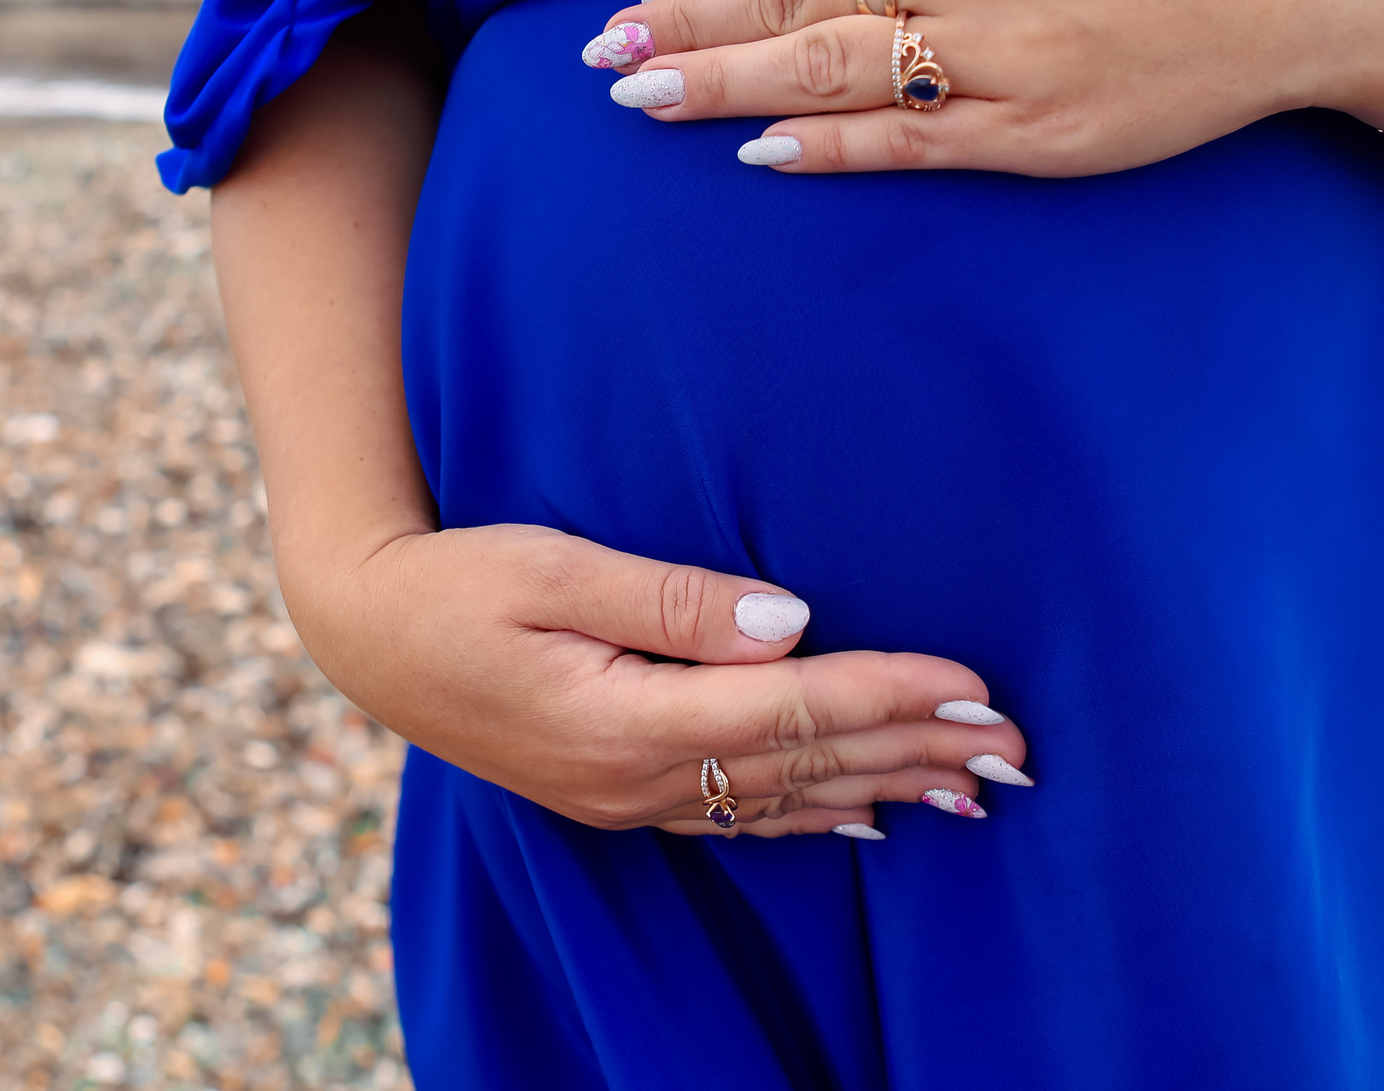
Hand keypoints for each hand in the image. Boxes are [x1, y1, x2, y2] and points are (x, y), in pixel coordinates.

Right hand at [281, 521, 1031, 836]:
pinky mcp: (614, 793)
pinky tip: (866, 819)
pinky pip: (738, 819)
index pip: (790, 710)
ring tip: (976, 789)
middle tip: (1019, 748)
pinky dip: (814, 817)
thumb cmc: (453, 579)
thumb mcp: (551, 565)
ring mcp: (624, 798)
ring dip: (885, 789)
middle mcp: (634, 778)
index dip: (889, 695)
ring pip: (783, 801)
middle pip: (804, 766)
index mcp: (623, 720)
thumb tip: (791, 621)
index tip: (974, 684)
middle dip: (916, 750)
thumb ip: (672, 599)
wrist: (363, 634)